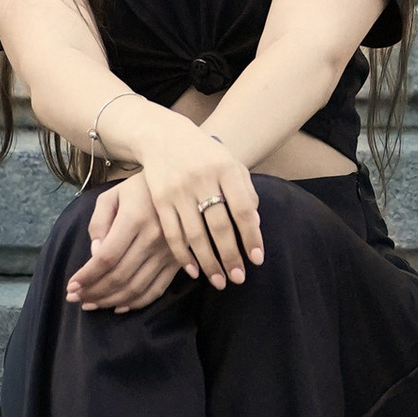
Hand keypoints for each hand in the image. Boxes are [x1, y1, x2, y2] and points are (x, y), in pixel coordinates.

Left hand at [64, 176, 177, 312]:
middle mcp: (154, 238)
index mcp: (135, 218)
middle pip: (120, 276)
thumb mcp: (112, 196)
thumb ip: (99, 223)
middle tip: (75, 298)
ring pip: (137, 288)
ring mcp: (168, 252)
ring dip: (110, 301)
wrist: (178, 186)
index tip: (71, 286)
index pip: (107, 257)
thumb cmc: (138, 189)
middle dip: (94, 292)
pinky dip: (136, 304)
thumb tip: (95, 254)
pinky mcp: (178, 262)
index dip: (87, 275)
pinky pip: (156, 290)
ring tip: (91, 304)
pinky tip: (119, 307)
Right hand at [135, 115, 264, 291]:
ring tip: (219, 281)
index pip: (243, 209)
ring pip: (195, 234)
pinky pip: (172, 233)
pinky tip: (193, 270)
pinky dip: (183, 255)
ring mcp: (178, 189)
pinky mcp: (160, 199)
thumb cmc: (206, 155)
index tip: (257, 259)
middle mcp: (202, 179)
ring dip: (208, 262)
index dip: (252, 236)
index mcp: (225, 169)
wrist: (164, 136)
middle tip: (239, 278)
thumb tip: (254, 225)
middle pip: (219, 226)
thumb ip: (246, 191)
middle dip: (230, 256)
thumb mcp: (230, 163)